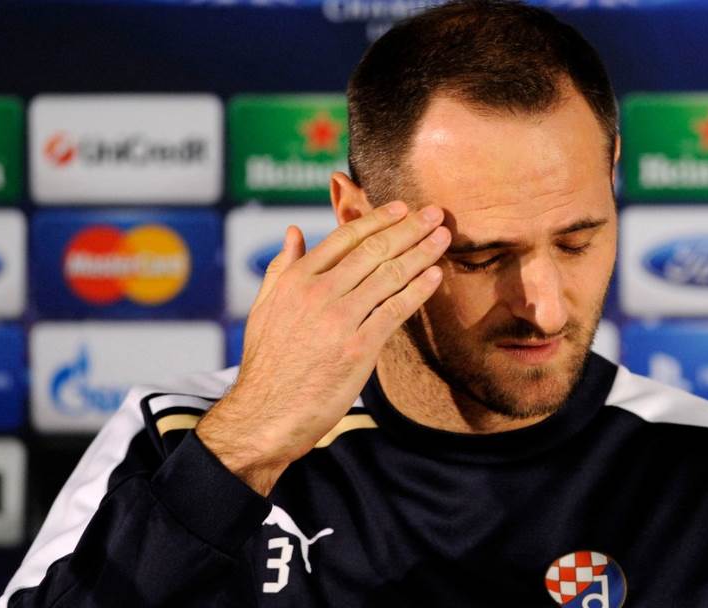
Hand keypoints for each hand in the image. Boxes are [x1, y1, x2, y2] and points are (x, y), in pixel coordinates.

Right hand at [196, 201, 449, 494]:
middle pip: (373, 250)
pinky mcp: (359, 347)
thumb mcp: (264, 308)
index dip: (377, 219)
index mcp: (295, 279)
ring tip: (443, 237)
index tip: (402, 208)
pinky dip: (418, 290)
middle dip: (408, 229)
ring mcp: (340, 319)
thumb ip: (281, 267)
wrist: (266, 414)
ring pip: (389, 275)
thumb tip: (293, 231)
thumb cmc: (266, 364)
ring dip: (421, 252)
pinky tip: (435, 276)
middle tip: (435, 213)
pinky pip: (395, 310)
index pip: (344, 238)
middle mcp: (318, 292)